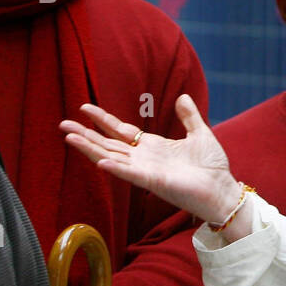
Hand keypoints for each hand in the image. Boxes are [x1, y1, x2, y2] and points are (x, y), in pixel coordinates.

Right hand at [60, 94, 238, 223]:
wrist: (222, 188)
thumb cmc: (212, 166)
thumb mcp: (200, 134)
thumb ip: (189, 117)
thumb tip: (182, 97)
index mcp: (153, 147)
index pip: (121, 131)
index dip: (103, 120)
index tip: (84, 108)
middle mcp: (144, 159)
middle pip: (108, 144)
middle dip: (86, 134)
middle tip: (63, 124)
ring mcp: (146, 171)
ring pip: (111, 157)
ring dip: (90, 148)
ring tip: (69, 137)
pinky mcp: (153, 182)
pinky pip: (130, 174)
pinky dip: (115, 167)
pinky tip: (99, 160)